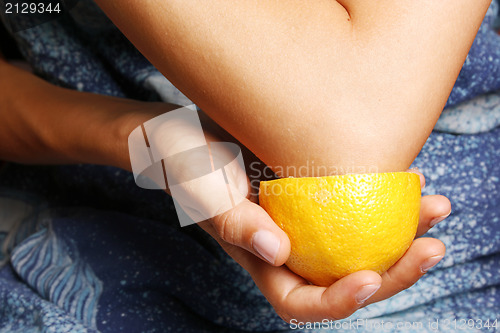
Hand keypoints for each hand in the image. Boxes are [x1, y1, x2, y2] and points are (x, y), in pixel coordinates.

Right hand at [199, 168, 448, 321]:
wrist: (190, 132)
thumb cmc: (186, 165)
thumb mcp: (202, 193)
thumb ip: (233, 223)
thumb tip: (278, 251)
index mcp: (261, 261)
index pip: (301, 301)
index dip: (337, 301)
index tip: (368, 278)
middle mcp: (292, 247)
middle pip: (347, 277)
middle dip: (394, 273)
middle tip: (432, 247)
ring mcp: (308, 220)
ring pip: (362, 241)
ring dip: (404, 233)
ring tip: (437, 208)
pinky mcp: (317, 191)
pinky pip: (357, 201)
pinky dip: (387, 196)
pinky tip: (411, 177)